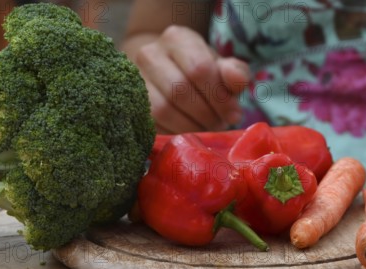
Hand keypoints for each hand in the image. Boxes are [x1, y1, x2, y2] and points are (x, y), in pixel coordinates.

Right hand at [134, 25, 249, 133]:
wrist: (168, 74)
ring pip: (163, 109)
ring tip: (205, 128)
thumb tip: (236, 79)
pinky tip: (187, 131)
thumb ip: (235, 73)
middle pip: (180, 91)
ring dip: (190, 126)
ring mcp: (136, 78)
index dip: (219, 97)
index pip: (199, 69)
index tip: (233, 114)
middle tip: (218, 124)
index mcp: (178, 38)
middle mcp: (150, 53)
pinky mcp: (130, 102)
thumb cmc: (203, 73)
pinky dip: (174, 133)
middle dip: (206, 114)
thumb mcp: (224, 69)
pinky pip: (152, 123)